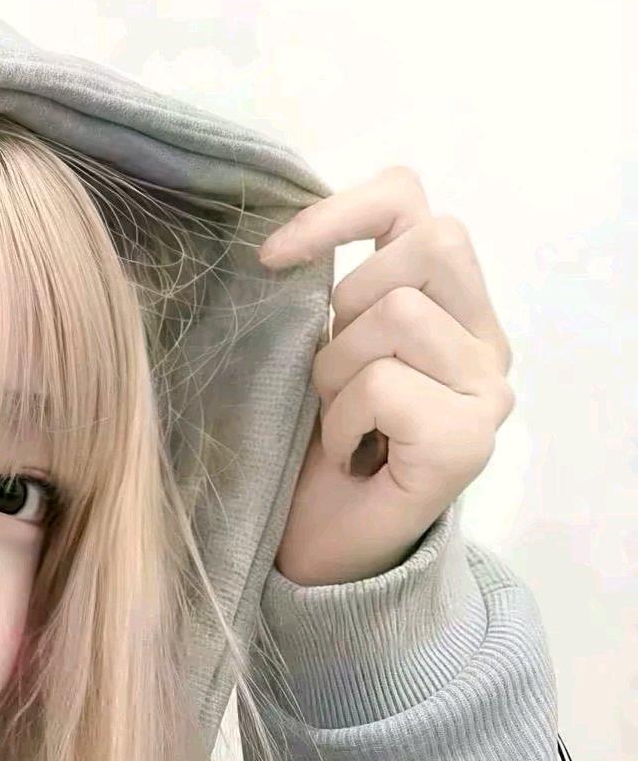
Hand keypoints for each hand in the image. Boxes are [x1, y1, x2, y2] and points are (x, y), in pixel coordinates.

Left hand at [258, 166, 514, 587]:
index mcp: (453, 308)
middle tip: (331, 377)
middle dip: (350, 304)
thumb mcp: (317, 358)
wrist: (316, 557)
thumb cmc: (308, 458)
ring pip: (397, 313)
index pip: (416, 203)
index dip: (344, 210)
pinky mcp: (468, 441)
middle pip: (427, 243)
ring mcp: (487, 392)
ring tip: (338, 425)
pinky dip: (342, 421)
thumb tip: (289, 239)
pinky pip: (384, 385)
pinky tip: (347, 456)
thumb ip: (336, 297)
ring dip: (336, 372)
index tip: (272, 257)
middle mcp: (486, 343)